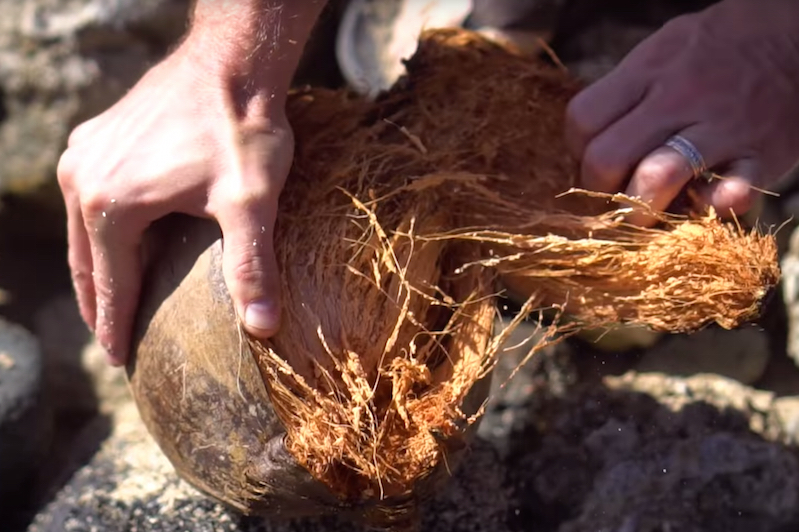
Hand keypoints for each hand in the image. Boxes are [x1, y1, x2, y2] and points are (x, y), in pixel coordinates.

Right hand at [57, 44, 292, 365]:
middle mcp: (84, 178)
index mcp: (110, 204)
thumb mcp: (251, 204)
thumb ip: (252, 268)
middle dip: (100, 305)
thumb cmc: (240, 129)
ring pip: (84, 230)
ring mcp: (87, 152)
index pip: (111, 285)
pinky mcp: (101, 134)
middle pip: (86, 261)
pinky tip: (119, 241)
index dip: (117, 328)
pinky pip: (92, 196)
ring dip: (96, 268)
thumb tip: (263, 329)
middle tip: (114, 342)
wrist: (233, 59)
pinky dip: (101, 230)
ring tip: (112, 302)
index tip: (121, 362)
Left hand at [565, 0, 798, 223]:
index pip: (584, 120)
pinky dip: (716, 208)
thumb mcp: (663, 51)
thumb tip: (586, 144)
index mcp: (648, 70)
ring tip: (644, 215)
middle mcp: (678, 97)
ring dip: (640, 209)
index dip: (577, 151)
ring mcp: (722, 127)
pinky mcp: (762, 154)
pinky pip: (732, 192)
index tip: (592, 161)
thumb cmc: (716, 51)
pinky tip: (708, 206)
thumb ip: (626, 93)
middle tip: (615, 194)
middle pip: (607, 157)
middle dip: (601, 189)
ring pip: (656, 178)